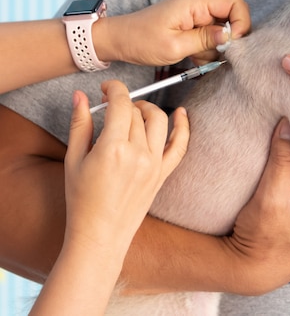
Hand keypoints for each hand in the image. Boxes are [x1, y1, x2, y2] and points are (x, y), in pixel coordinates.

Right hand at [63, 81, 189, 252]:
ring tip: (134, 111)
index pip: (121, 104)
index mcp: (112, 148)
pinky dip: (183, 127)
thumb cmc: (81, 199)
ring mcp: (154, 164)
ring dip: (147, 109)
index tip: (106, 88)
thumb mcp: (73, 159)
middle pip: (137, 112)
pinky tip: (181, 113)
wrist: (101, 234)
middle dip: (124, 103)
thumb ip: (80, 124)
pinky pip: (180, 146)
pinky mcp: (163, 174)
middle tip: (111, 106)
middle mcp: (138, 154)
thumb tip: (81, 95)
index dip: (114, 89)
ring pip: (159, 121)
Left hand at [94, 0, 249, 65]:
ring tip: (193, 57)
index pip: (235, 2)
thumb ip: (205, 40)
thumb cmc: (141, 40)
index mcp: (195, 3)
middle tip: (214, 55)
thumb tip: (231, 36)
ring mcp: (195, 16)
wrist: (119, 41)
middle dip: (227, 40)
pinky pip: (210, 39)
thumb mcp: (175, 45)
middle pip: (231, 18)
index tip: (233, 43)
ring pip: (221, 32)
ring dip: (214, 50)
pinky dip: (205, 51)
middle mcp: (198, 6)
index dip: (241, 22)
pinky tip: (191, 57)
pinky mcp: (192, 26)